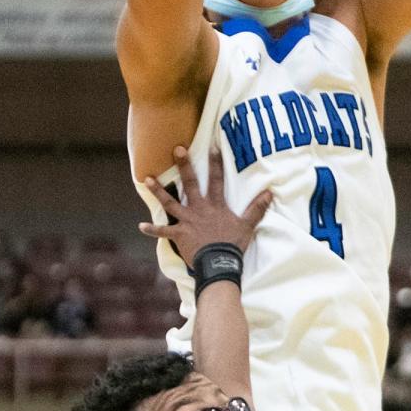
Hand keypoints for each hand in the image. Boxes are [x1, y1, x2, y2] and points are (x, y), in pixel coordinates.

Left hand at [139, 147, 271, 264]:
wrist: (219, 263)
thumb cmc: (233, 244)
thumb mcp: (248, 225)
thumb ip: (257, 209)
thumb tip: (270, 193)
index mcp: (216, 205)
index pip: (216, 180)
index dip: (216, 163)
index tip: (213, 147)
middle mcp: (199, 209)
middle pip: (190, 183)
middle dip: (183, 165)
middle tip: (176, 149)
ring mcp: (187, 221)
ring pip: (170, 202)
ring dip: (158, 191)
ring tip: (147, 179)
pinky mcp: (179, 234)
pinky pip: (163, 231)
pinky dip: (152, 229)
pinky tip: (141, 225)